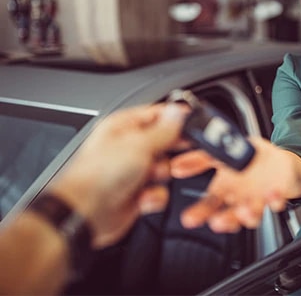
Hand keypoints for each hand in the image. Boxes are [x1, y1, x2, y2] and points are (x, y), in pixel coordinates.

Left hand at [47, 103, 188, 247]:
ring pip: (166, 168)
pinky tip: (141, 197)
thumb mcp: (139, 144)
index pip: (157, 115)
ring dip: (160, 177)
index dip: (175, 119)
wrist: (85, 214)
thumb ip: (163, 129)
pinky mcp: (137, 193)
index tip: (190, 125)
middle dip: (168, 153)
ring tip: (147, 179)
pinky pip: (160, 190)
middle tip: (163, 156)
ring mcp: (133, 170)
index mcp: (123, 127)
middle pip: (165, 143)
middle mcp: (128, 147)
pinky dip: (154, 196)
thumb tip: (177, 111)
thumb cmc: (98, 177)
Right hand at [170, 137, 300, 232]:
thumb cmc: (251, 160)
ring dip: (249, 215)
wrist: (281, 163)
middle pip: (229, 214)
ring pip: (252, 214)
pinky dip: (275, 201)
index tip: (188, 219)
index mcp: (225, 189)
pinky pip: (277, 202)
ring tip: (246, 211)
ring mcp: (259, 200)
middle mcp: (240, 199)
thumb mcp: (222, 154)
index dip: (199, 212)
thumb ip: (199, 160)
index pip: (209, 204)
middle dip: (223, 220)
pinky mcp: (278, 196)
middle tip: (217, 222)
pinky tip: (273, 196)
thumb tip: (174, 165)